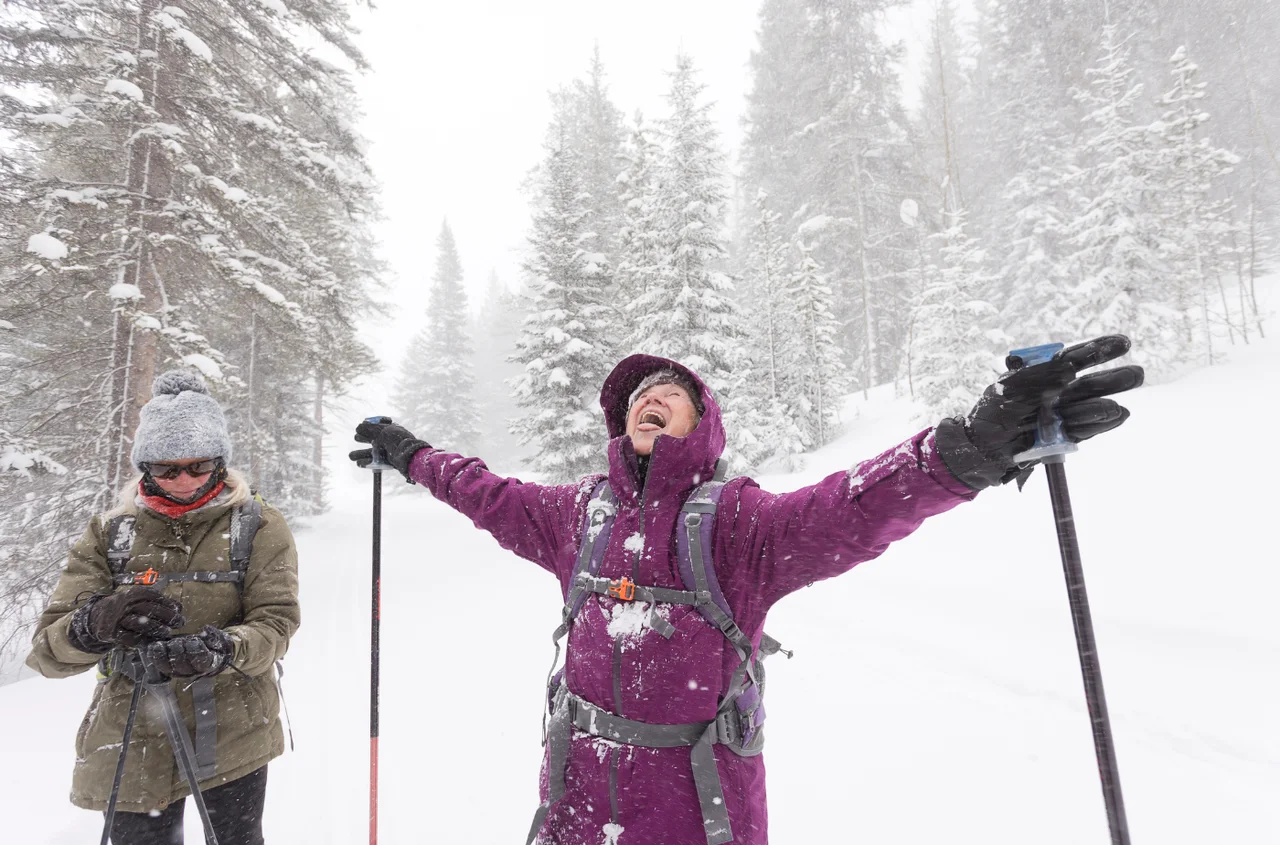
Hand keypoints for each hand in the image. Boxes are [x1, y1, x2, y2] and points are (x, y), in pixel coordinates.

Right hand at [69, 587, 184, 652]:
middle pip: (149, 609)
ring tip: (166, 632)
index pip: (154, 597)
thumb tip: (179, 608)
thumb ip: (157, 602)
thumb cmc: (125, 608)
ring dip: (155, 628)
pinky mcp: (111, 632)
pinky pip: (128, 637)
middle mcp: (125, 604)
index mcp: (134, 594)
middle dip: (167, 616)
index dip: (168, 604)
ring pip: (139, 623)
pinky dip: (140, 640)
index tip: (179, 611)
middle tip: (179, 623)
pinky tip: (149, 641)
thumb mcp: (138, 600)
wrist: (97, 616)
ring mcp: (118, 618)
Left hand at [146, 625, 234, 677]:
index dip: (196, 651)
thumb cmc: (214, 646)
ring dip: (163, 655)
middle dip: (178, 651)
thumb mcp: (221, 639)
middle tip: (179, 641)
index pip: (201, 661)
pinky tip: (152, 647)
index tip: (194, 640)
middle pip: (182, 665)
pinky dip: (155, 656)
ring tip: (160, 645)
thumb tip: (206, 629)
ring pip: (169, 667)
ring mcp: (179, 671)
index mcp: (208, 664)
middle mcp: (193, 671)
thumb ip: (215, 635)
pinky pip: (160, 666)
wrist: (209, 653)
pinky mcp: (169, 668)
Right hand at [349, 417, 430, 479]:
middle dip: (362, 438)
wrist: (409, 456)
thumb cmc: (397, 441)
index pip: (377, 426)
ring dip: (360, 453)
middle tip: (357, 438)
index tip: (361, 428)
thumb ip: (369, 429)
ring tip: (351, 456)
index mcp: (390, 430)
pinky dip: (366, 462)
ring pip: (372, 452)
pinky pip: (375, 462)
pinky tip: (359, 462)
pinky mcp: (388, 462)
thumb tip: (358, 427)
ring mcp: (388, 451)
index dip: (368, 426)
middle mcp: (389, 440)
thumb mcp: (382, 432)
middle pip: (372, 439)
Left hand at [937, 335, 1143, 489]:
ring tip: (1122, 402)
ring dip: (1106, 403)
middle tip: (1137, 373)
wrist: (981, 449)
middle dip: (1113, 379)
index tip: (1122, 342)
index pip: (1075, 359)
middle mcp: (1057, 395)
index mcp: (1044, 377)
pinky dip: (1100, 423)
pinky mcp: (1064, 438)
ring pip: (1091, 407)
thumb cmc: (992, 415)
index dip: (1099, 350)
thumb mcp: (1010, 389)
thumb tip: (1069, 369)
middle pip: (1090, 384)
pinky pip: (1086, 430)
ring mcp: (1062, 417)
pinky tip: (1117, 413)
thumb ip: (1038, 377)